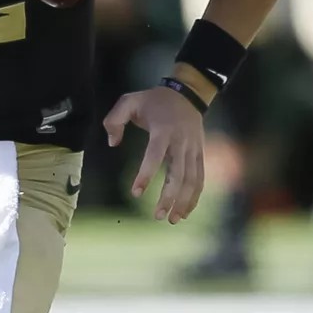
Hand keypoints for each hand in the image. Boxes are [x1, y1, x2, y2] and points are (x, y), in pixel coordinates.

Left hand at [103, 85, 206, 222]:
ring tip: (172, 219)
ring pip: (192, 180)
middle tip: (157, 216)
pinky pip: (200, 178)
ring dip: (184, 201)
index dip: (146, 175)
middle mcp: (181, 142)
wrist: (187, 93)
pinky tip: (185, 211)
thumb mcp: (130, 100)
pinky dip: (195, 196)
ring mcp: (193, 149)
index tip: (136, 193)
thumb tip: (112, 143)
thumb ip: (115, 119)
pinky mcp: (200, 154)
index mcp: (163, 130)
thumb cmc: (154, 100)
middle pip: (178, 174)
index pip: (155, 155)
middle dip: (169, 197)